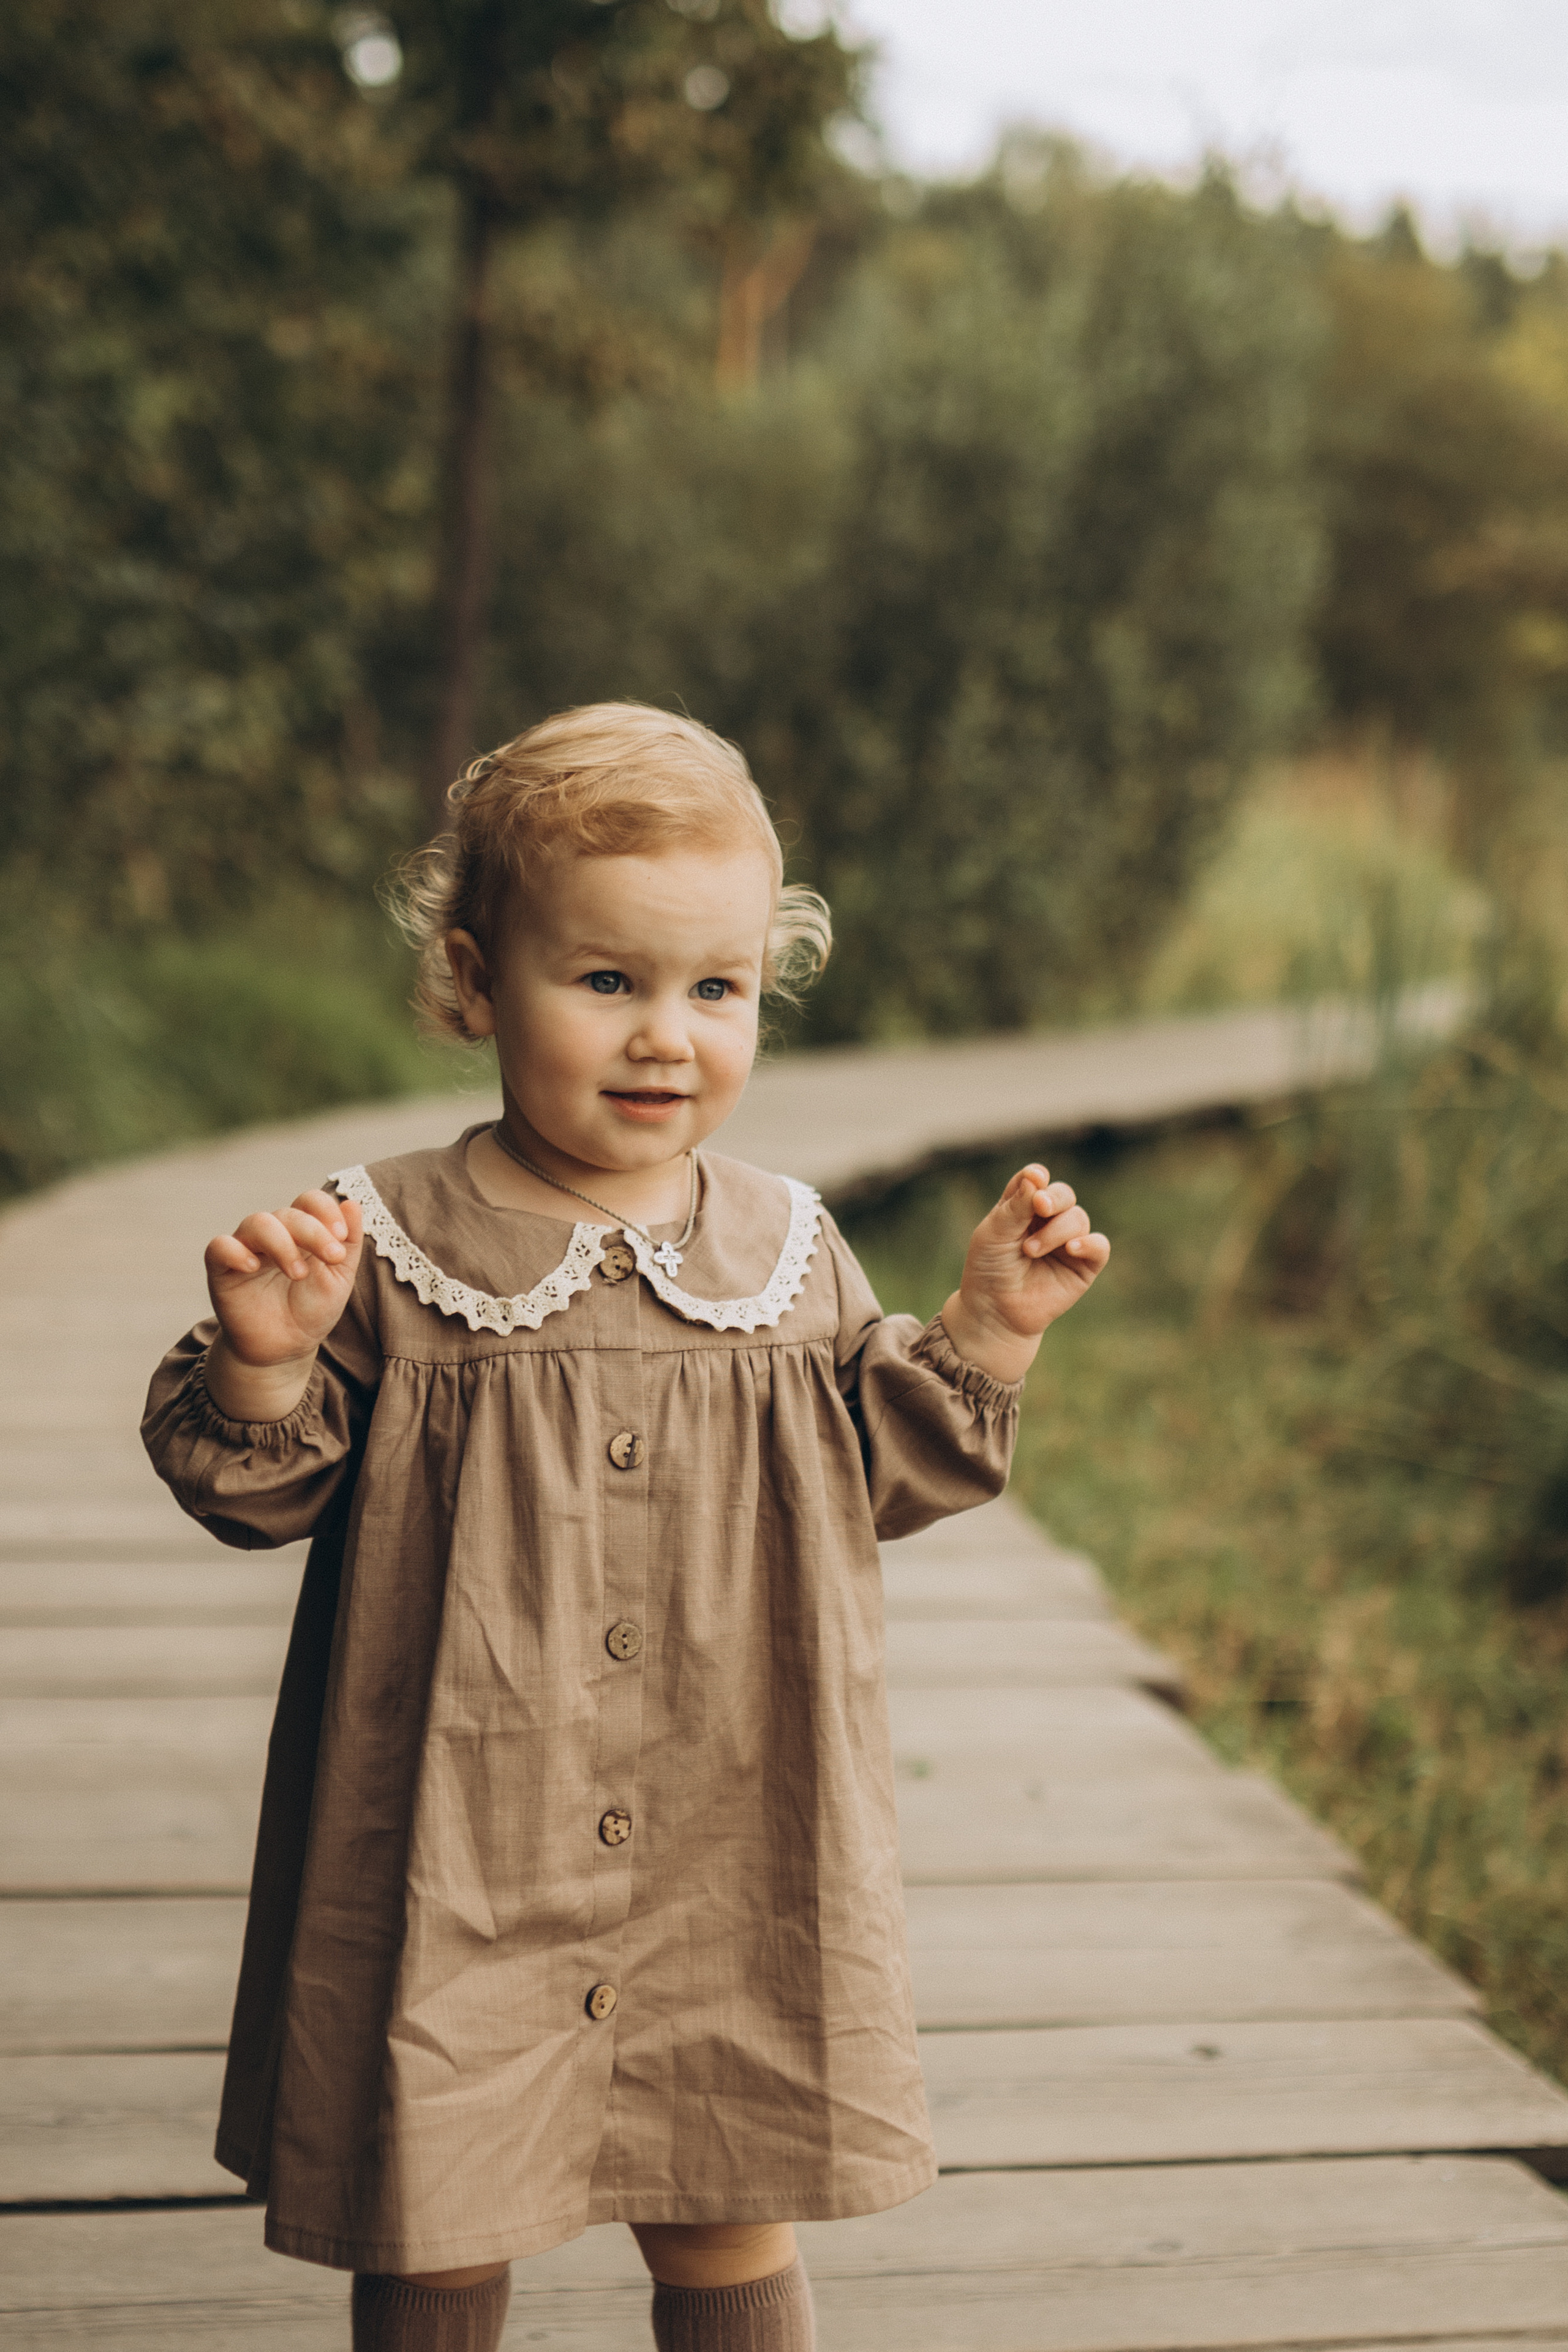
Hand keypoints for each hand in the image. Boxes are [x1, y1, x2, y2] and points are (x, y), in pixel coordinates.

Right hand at [203, 1189, 362, 1416]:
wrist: (285, 1348)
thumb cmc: (312, 1309)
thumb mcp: (340, 1278)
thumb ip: (349, 1242)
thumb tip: (353, 1204)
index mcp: (301, 1231)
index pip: (309, 1201)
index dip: (326, 1210)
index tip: (342, 1237)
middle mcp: (273, 1234)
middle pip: (288, 1213)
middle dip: (313, 1232)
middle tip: (331, 1258)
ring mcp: (246, 1249)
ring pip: (256, 1223)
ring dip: (282, 1243)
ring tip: (298, 1273)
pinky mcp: (221, 1270)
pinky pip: (219, 1247)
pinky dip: (235, 1251)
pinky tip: (252, 1267)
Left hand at [940, 1164, 1109, 1384]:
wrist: (995, 1312)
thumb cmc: (990, 1270)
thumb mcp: (994, 1234)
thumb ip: (1016, 1206)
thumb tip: (1037, 1175)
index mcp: (1023, 1207)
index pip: (1035, 1181)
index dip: (1036, 1177)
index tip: (1035, 1179)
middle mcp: (1048, 1221)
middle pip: (1063, 1194)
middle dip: (1054, 1198)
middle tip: (1040, 1207)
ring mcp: (1068, 1242)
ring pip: (1078, 1218)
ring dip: (1056, 1230)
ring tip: (1030, 1250)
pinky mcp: (1084, 1265)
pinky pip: (1099, 1246)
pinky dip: (1089, 1243)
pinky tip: (1071, 1248)